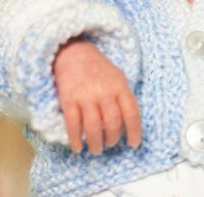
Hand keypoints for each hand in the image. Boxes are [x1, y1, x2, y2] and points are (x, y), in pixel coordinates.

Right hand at [53, 38, 141, 153]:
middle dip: (113, 139)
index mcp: (120, 86)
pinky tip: (78, 147)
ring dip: (96, 143)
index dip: (134, 131)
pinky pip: (73, 125)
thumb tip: (129, 124)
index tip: (134, 144)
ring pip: (93, 127)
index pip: (132, 113)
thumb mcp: (118, 78)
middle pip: (113, 123)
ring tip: (97, 150)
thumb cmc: (100, 69)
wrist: (74, 54)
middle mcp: (104, 92)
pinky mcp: (68, 100)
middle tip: (110, 144)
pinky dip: (75, 139)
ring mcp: (86, 96)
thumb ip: (123, 97)